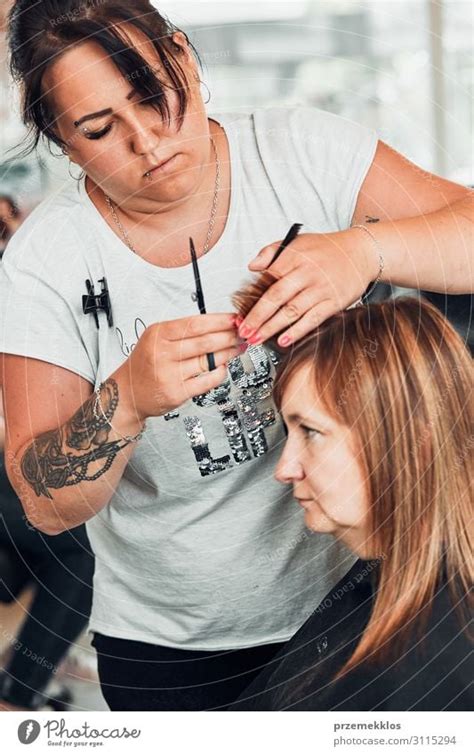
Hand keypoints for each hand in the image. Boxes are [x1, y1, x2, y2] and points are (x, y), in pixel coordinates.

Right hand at [117, 313, 243, 419]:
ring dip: (229, 353)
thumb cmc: (146, 364)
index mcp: (158, 334)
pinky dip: (219, 373)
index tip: (235, 319)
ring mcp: (169, 374)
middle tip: (243, 333)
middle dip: (230, 336)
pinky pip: (207, 380)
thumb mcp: (156, 338)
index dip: (220, 320)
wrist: (128, 393)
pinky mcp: (177, 392)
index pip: (195, 323)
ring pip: (208, 360)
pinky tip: (223, 367)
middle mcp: (162, 353)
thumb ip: (183, 331)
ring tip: (238, 347)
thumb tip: (219, 323)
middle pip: (205, 341)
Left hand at [237, 229, 377, 347]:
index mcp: (294, 257)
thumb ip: (272, 251)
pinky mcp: (333, 302)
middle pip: (276, 298)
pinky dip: (297, 331)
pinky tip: (284, 340)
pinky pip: (312, 319)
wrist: (361, 252)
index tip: (240, 314)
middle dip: (257, 318)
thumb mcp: (297, 241)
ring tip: (258, 339)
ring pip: (291, 311)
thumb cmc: (327, 249)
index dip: (251, 299)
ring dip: (272, 328)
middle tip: (244, 332)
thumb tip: (252, 267)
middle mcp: (307, 273)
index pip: (266, 280)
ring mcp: (321, 288)